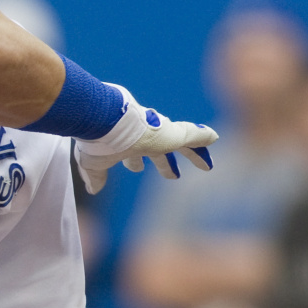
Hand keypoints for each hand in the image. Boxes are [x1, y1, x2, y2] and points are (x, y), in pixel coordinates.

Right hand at [71, 85, 215, 193]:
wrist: (103, 119)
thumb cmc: (96, 140)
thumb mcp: (93, 163)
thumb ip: (95, 176)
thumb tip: (92, 189)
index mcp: (124, 142)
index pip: (132, 153)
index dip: (134, 162)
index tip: (135, 169)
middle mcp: (142, 136)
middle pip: (158, 151)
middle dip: (164, 163)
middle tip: (173, 176)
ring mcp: (158, 133)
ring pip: (181, 142)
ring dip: (192, 154)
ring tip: (206, 165)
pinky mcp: (170, 132)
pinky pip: (192, 134)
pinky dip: (202, 137)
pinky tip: (214, 137)